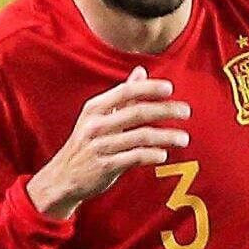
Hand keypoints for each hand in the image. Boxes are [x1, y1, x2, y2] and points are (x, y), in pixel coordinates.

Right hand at [26, 67, 190, 219]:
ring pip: (140, 137)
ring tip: (183, 138)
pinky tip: (164, 154)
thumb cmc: (85, 144)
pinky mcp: (105, 166)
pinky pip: (134, 158)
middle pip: (137, 113)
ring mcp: (100, 146)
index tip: (170, 88)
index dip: (148, 88)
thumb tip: (140, 71)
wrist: (62, 177)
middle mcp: (96, 125)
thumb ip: (121, 96)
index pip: (125, 92)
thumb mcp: (97, 116)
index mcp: (95, 108)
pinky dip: (151, 155)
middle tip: (186, 111)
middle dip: (165, 110)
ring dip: (166, 137)